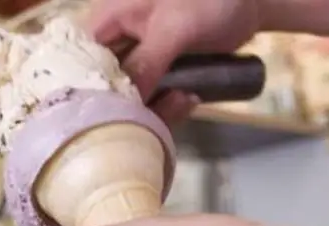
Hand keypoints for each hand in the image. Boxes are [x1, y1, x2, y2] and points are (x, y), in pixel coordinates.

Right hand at [88, 0, 262, 119]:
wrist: (248, 5)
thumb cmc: (208, 1)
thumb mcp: (174, 27)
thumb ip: (145, 61)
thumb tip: (121, 101)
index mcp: (108, 21)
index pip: (79, 60)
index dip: (89, 87)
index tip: (109, 111)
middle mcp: (116, 45)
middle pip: (104, 86)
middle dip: (131, 105)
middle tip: (163, 104)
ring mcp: (138, 64)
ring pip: (129, 100)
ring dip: (156, 109)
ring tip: (184, 100)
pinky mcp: (158, 79)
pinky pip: (152, 103)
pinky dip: (170, 108)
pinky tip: (191, 99)